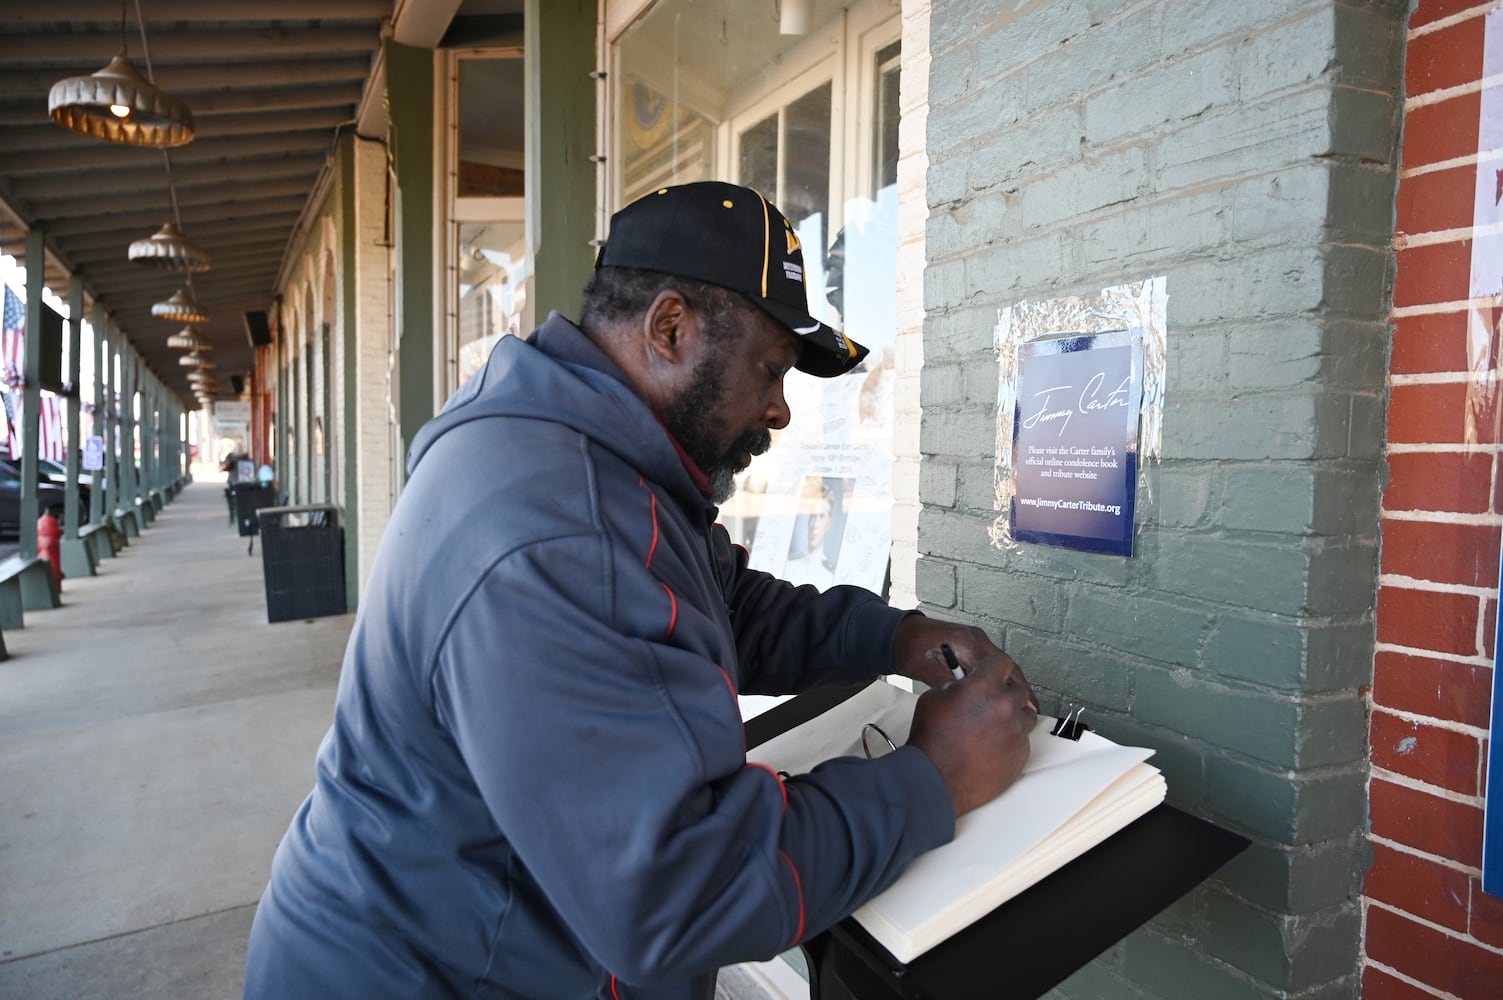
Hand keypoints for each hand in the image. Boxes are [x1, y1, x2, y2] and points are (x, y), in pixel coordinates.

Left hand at [892, 617, 1031, 706]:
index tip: (1025, 705)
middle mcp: (975, 638)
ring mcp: (975, 638)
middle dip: (1020, 686)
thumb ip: (953, 688)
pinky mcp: (972, 643)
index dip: (1014, 688)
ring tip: (1022, 703)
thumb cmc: (912, 652)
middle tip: (1031, 708)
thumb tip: (973, 707)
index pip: (999, 667)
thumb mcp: (931, 673)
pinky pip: (991, 661)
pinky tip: (1002, 692)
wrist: (901, 636)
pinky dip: (999, 677)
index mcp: (967, 643)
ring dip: (1012, 681)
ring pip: (1001, 663)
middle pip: (1007, 664)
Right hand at [905, 651, 1038, 816]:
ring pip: (1026, 715)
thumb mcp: (935, 697)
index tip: (993, 673)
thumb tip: (967, 684)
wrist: (935, 779)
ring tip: (992, 727)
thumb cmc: (932, 741)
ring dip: (1012, 716)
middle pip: (1019, 690)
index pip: (1003, 663)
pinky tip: (991, 746)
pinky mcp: (1021, 754)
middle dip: (1004, 694)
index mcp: (984, 686)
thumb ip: (958, 685)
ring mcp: (1016, 731)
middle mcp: (1005, 706)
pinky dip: (1011, 740)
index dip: (995, 668)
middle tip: (989, 703)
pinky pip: (1023, 740)